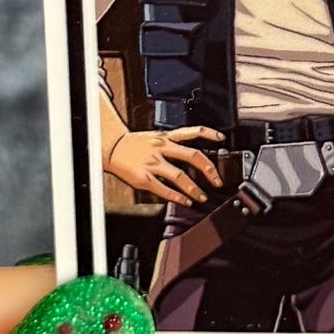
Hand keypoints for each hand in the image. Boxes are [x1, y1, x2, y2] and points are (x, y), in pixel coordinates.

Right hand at [105, 125, 225, 206]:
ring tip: (202, 197)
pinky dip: (176, 197)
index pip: (192, 131)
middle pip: (192, 156)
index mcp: (166, 136)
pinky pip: (163, 188)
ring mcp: (153, 163)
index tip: (221, 139)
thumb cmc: (134, 144)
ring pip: (179, 175)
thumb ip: (173, 142)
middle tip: (217, 180)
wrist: (111, 147)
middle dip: (208, 169)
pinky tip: (185, 201)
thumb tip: (191, 152)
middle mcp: (162, 148)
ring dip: (194, 188)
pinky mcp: (144, 177)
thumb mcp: (155, 136)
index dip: (208, 134)